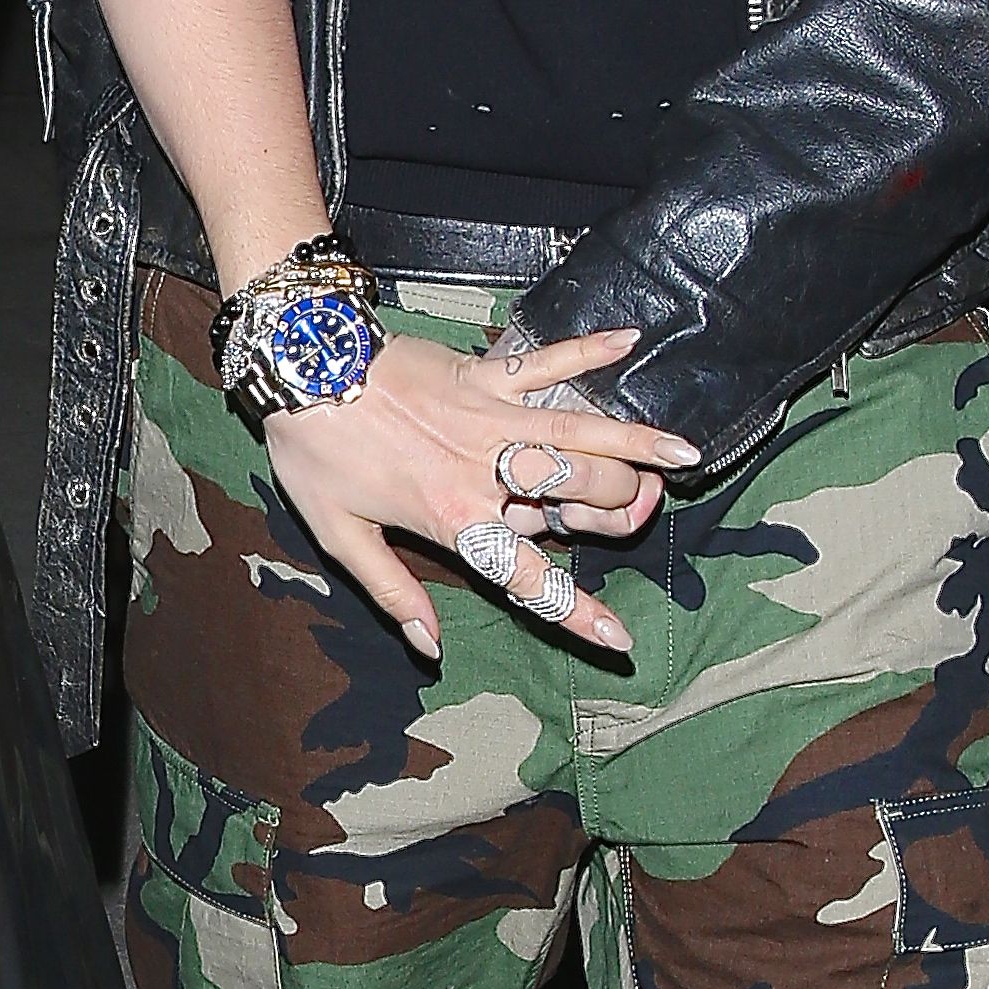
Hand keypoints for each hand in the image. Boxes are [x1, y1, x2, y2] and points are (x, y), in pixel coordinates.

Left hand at [262, 321, 691, 663]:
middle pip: (576, 494)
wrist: (300, 364)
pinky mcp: (485, 370)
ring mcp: (491, 414)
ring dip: (636, 442)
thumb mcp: (340, 534)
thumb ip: (393, 590)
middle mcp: (485, 467)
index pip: (527, 575)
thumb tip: (430, 646)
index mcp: (453, 516)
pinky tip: (631, 342)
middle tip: (644, 509)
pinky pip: (548, 361)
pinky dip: (589, 351)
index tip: (618, 638)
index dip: (574, 611)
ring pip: (580, 432)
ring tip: (688, 452)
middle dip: (622, 505)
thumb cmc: (314, 450)